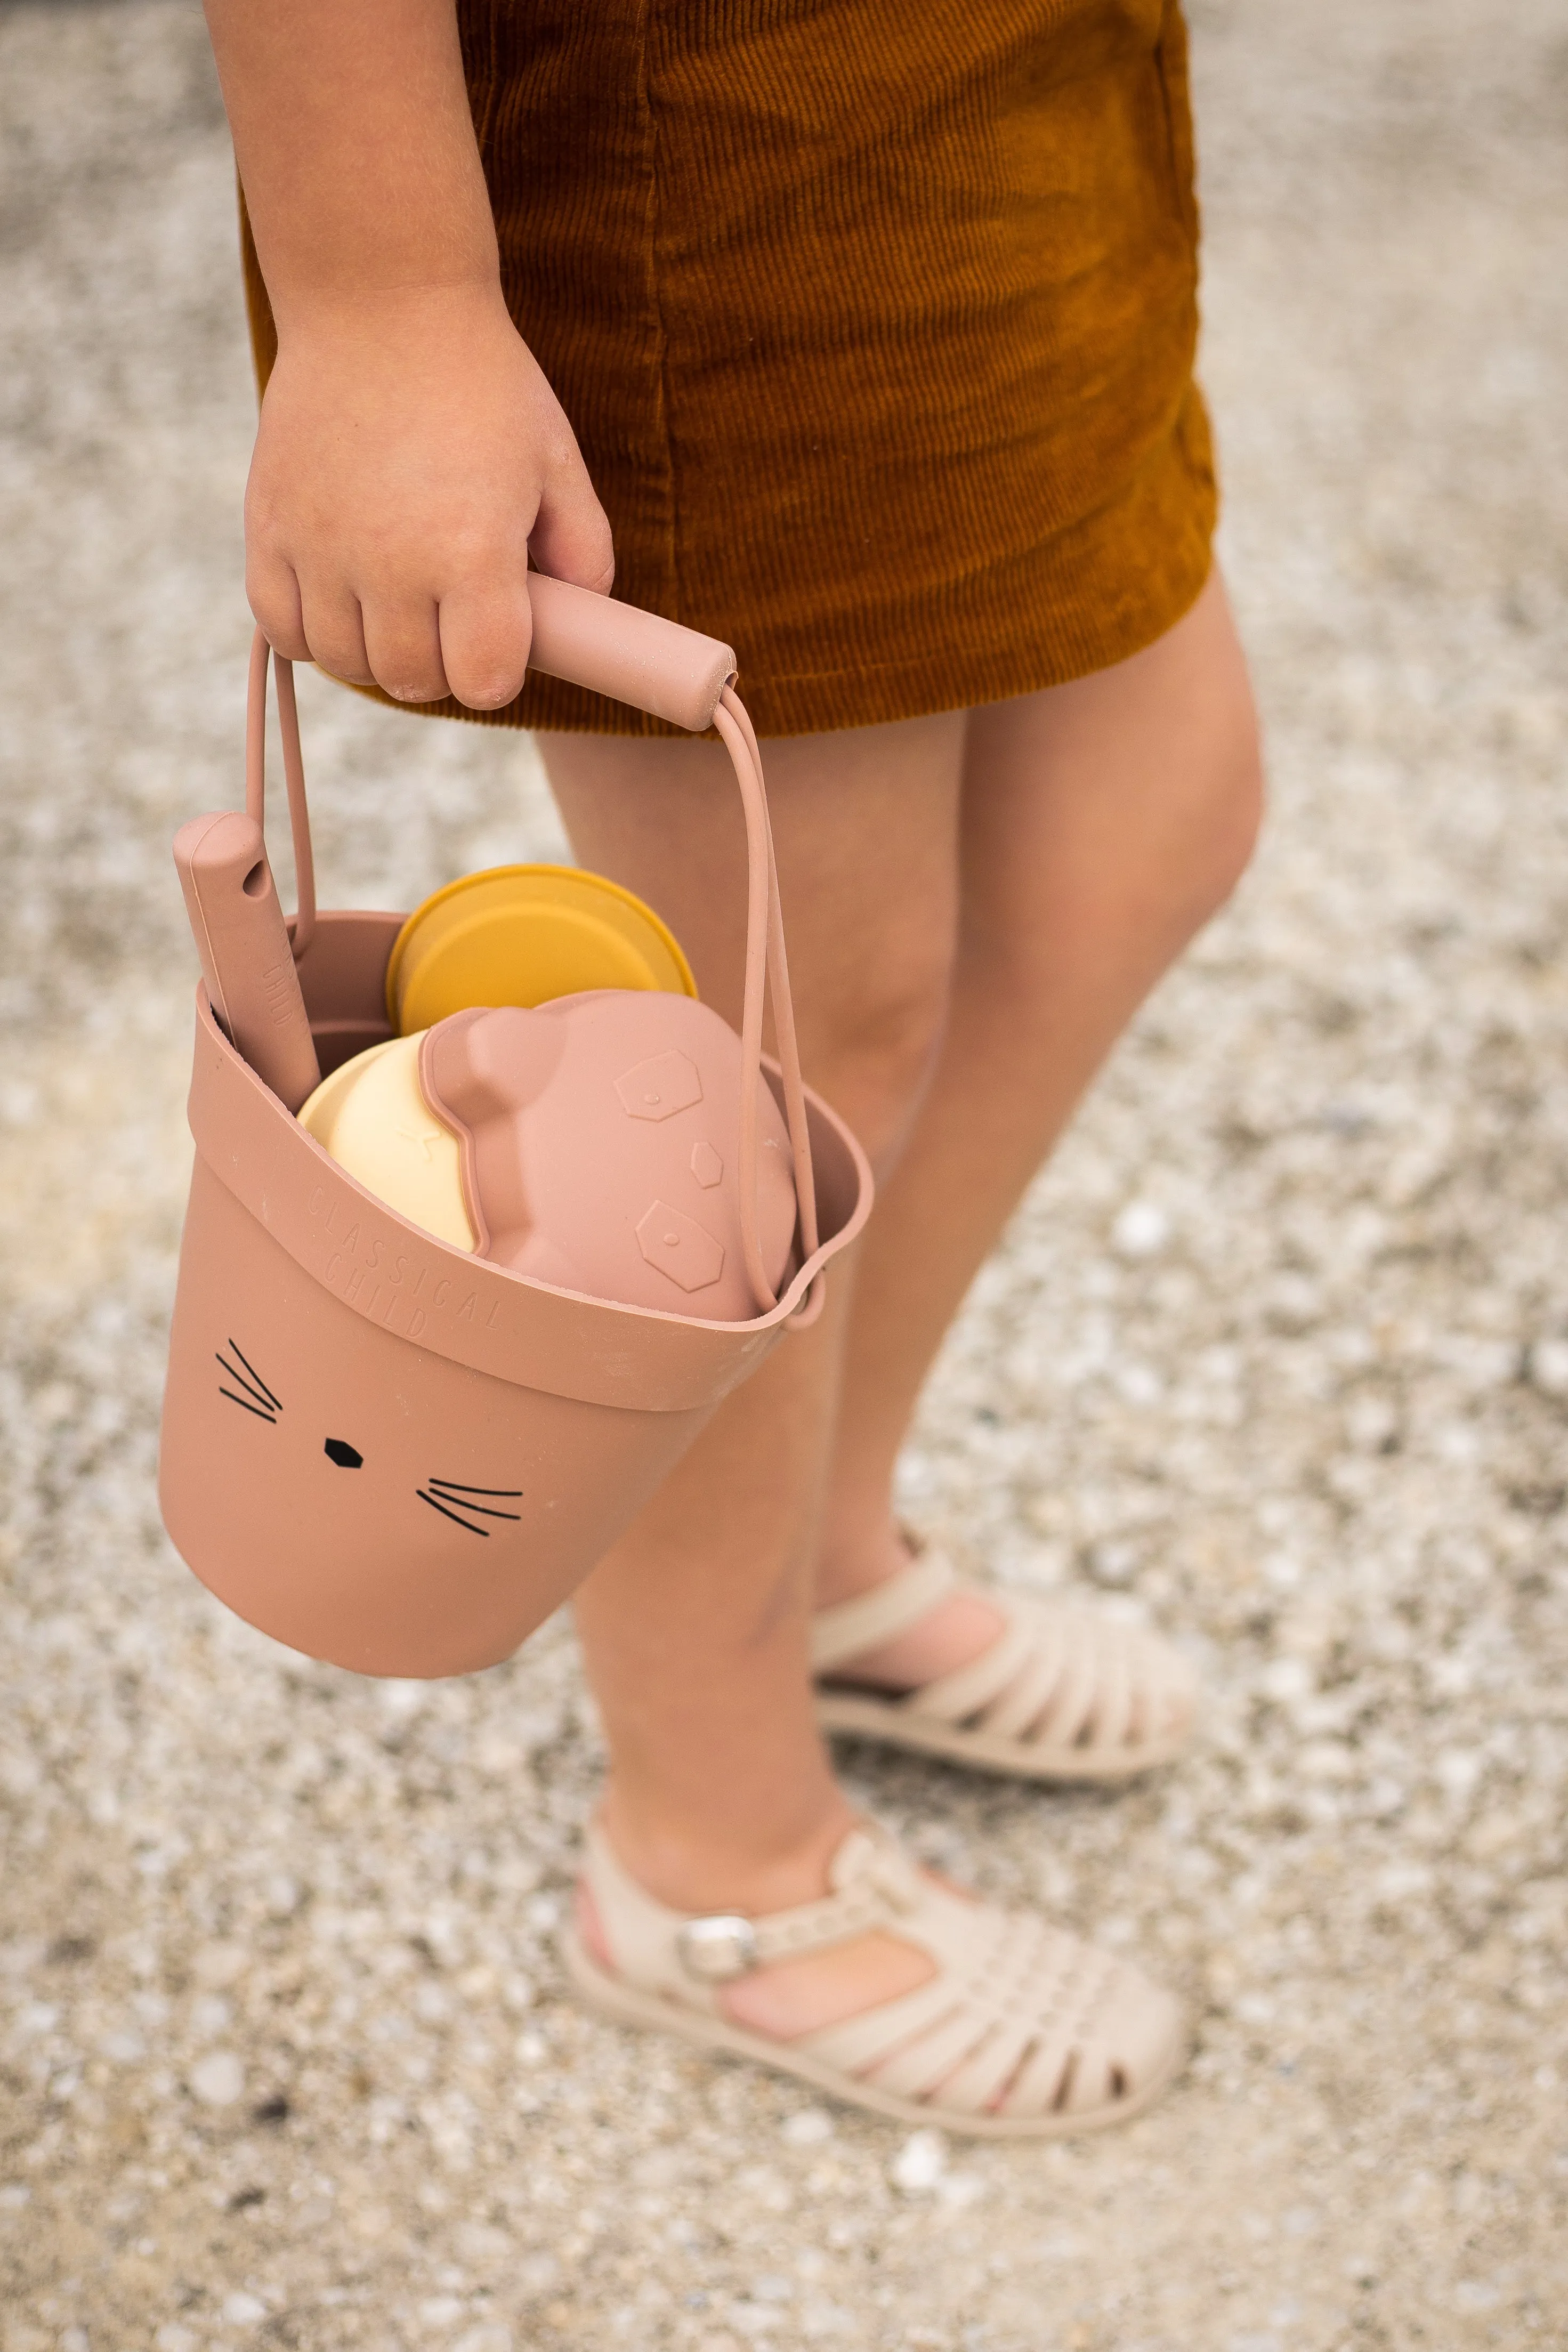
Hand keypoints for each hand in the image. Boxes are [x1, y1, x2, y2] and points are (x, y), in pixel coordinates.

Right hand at [243, 283, 613, 710]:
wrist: (381, 301)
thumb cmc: (481, 383)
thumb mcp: (556, 461)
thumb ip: (584, 552)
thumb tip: (580, 620)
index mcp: (472, 555)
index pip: (483, 683)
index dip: (497, 672)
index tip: (497, 639)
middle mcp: (391, 564)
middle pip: (413, 681)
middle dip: (441, 665)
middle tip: (450, 617)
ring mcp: (321, 549)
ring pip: (347, 663)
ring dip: (377, 650)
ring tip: (398, 600)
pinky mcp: (269, 529)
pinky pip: (283, 629)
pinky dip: (312, 630)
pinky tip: (342, 596)